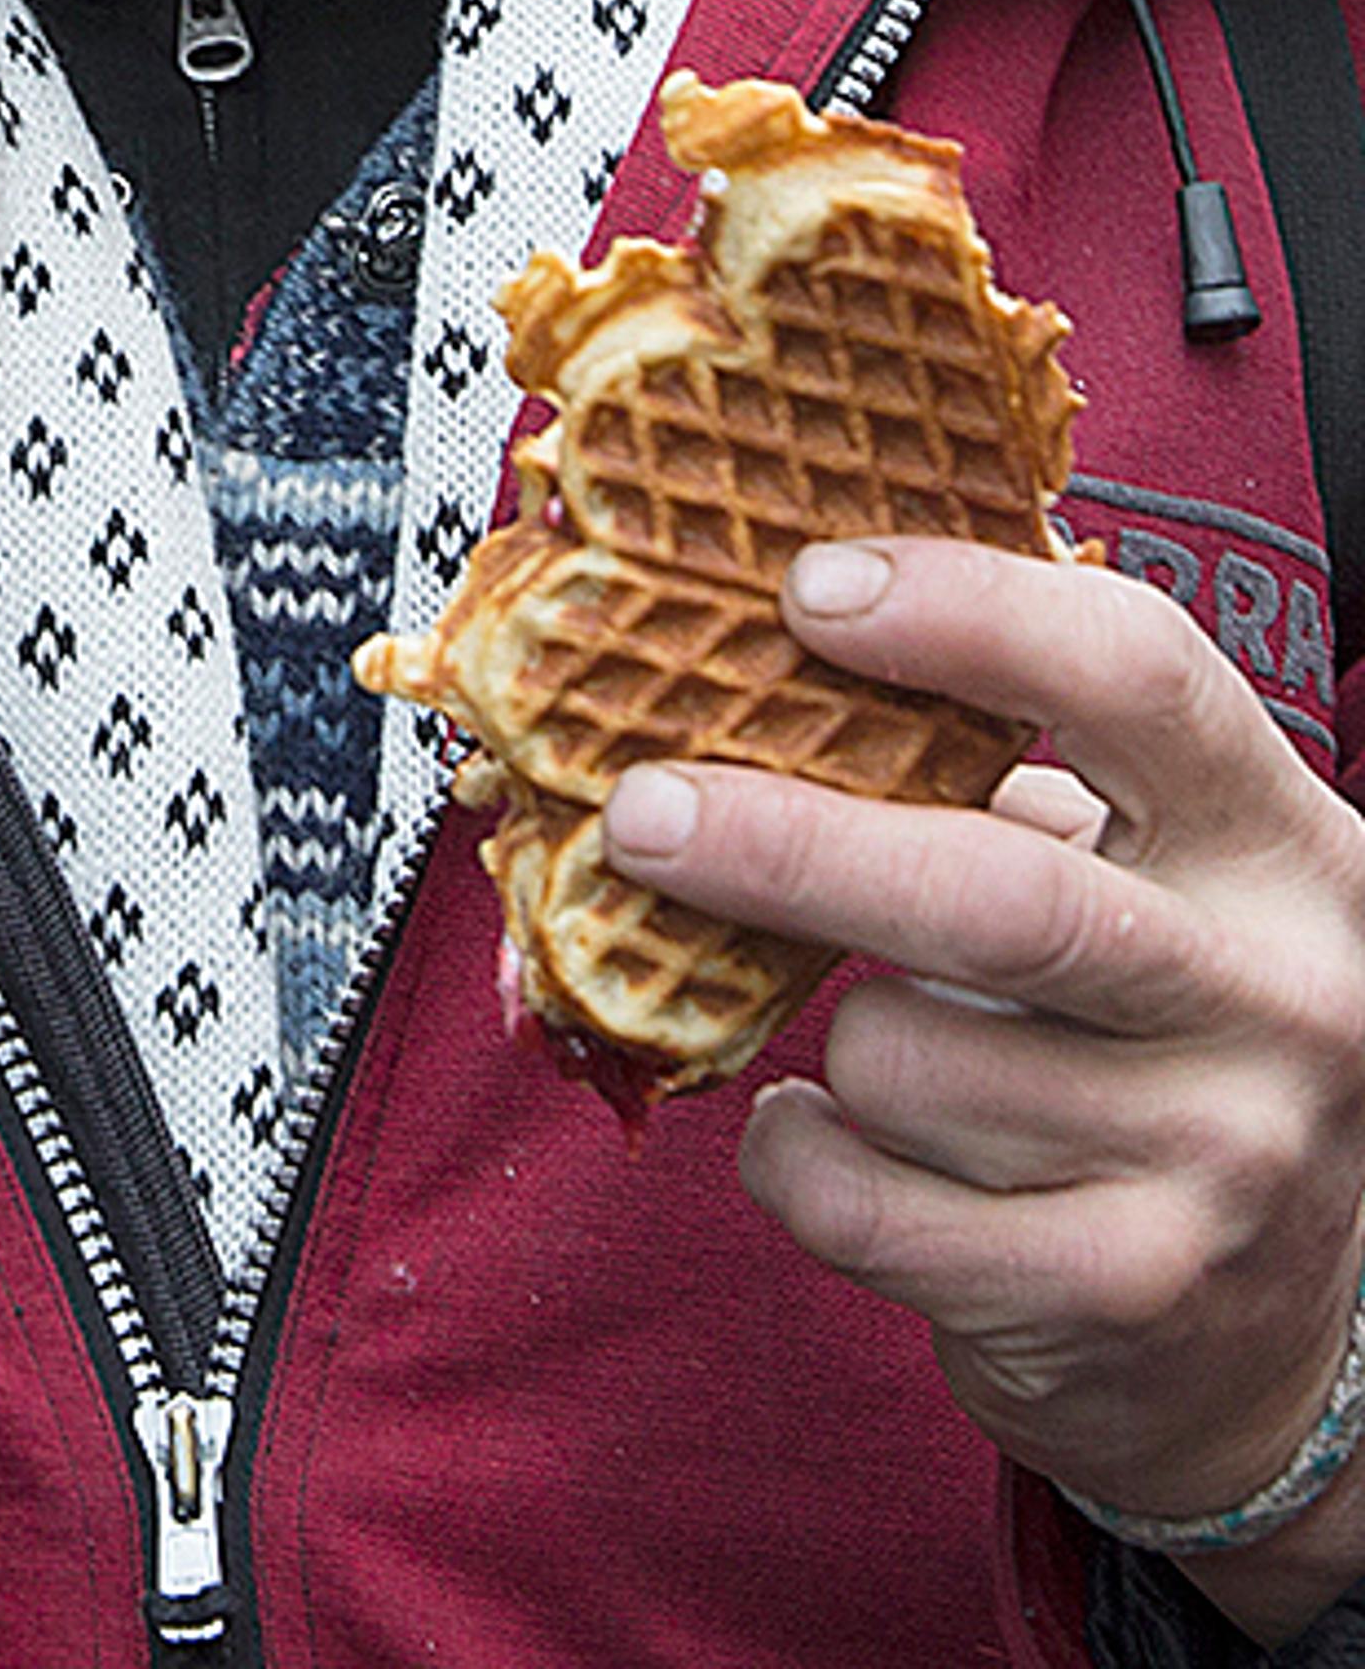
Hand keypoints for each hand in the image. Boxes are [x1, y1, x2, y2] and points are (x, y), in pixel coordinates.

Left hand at [598, 536, 1364, 1637]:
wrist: (1267, 1332)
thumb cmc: (1147, 1038)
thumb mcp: (1141, 877)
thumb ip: (993, 770)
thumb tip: (731, 646)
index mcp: (1280, 846)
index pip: (1138, 675)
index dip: (965, 610)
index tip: (806, 590)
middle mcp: (1279, 997)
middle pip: (996, 891)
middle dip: (788, 845)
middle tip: (640, 811)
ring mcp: (1216, 1160)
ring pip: (900, 1054)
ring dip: (831, 1042)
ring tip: (881, 1045)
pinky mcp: (1124, 1291)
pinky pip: (861, 1198)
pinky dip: (798, 1157)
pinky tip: (834, 1139)